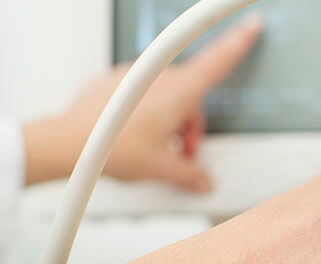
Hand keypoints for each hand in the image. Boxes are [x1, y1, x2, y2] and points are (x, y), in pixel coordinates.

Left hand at [23, 15, 263, 189]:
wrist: (68, 143)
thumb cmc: (113, 148)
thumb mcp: (162, 168)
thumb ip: (191, 174)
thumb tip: (202, 180)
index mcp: (179, 91)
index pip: (219, 61)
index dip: (239, 42)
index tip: (252, 26)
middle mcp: (158, 76)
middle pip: (191, 94)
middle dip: (191, 124)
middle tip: (182, 151)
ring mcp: (133, 74)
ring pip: (166, 95)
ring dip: (168, 120)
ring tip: (155, 147)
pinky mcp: (114, 80)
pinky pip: (141, 93)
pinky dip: (144, 112)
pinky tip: (133, 134)